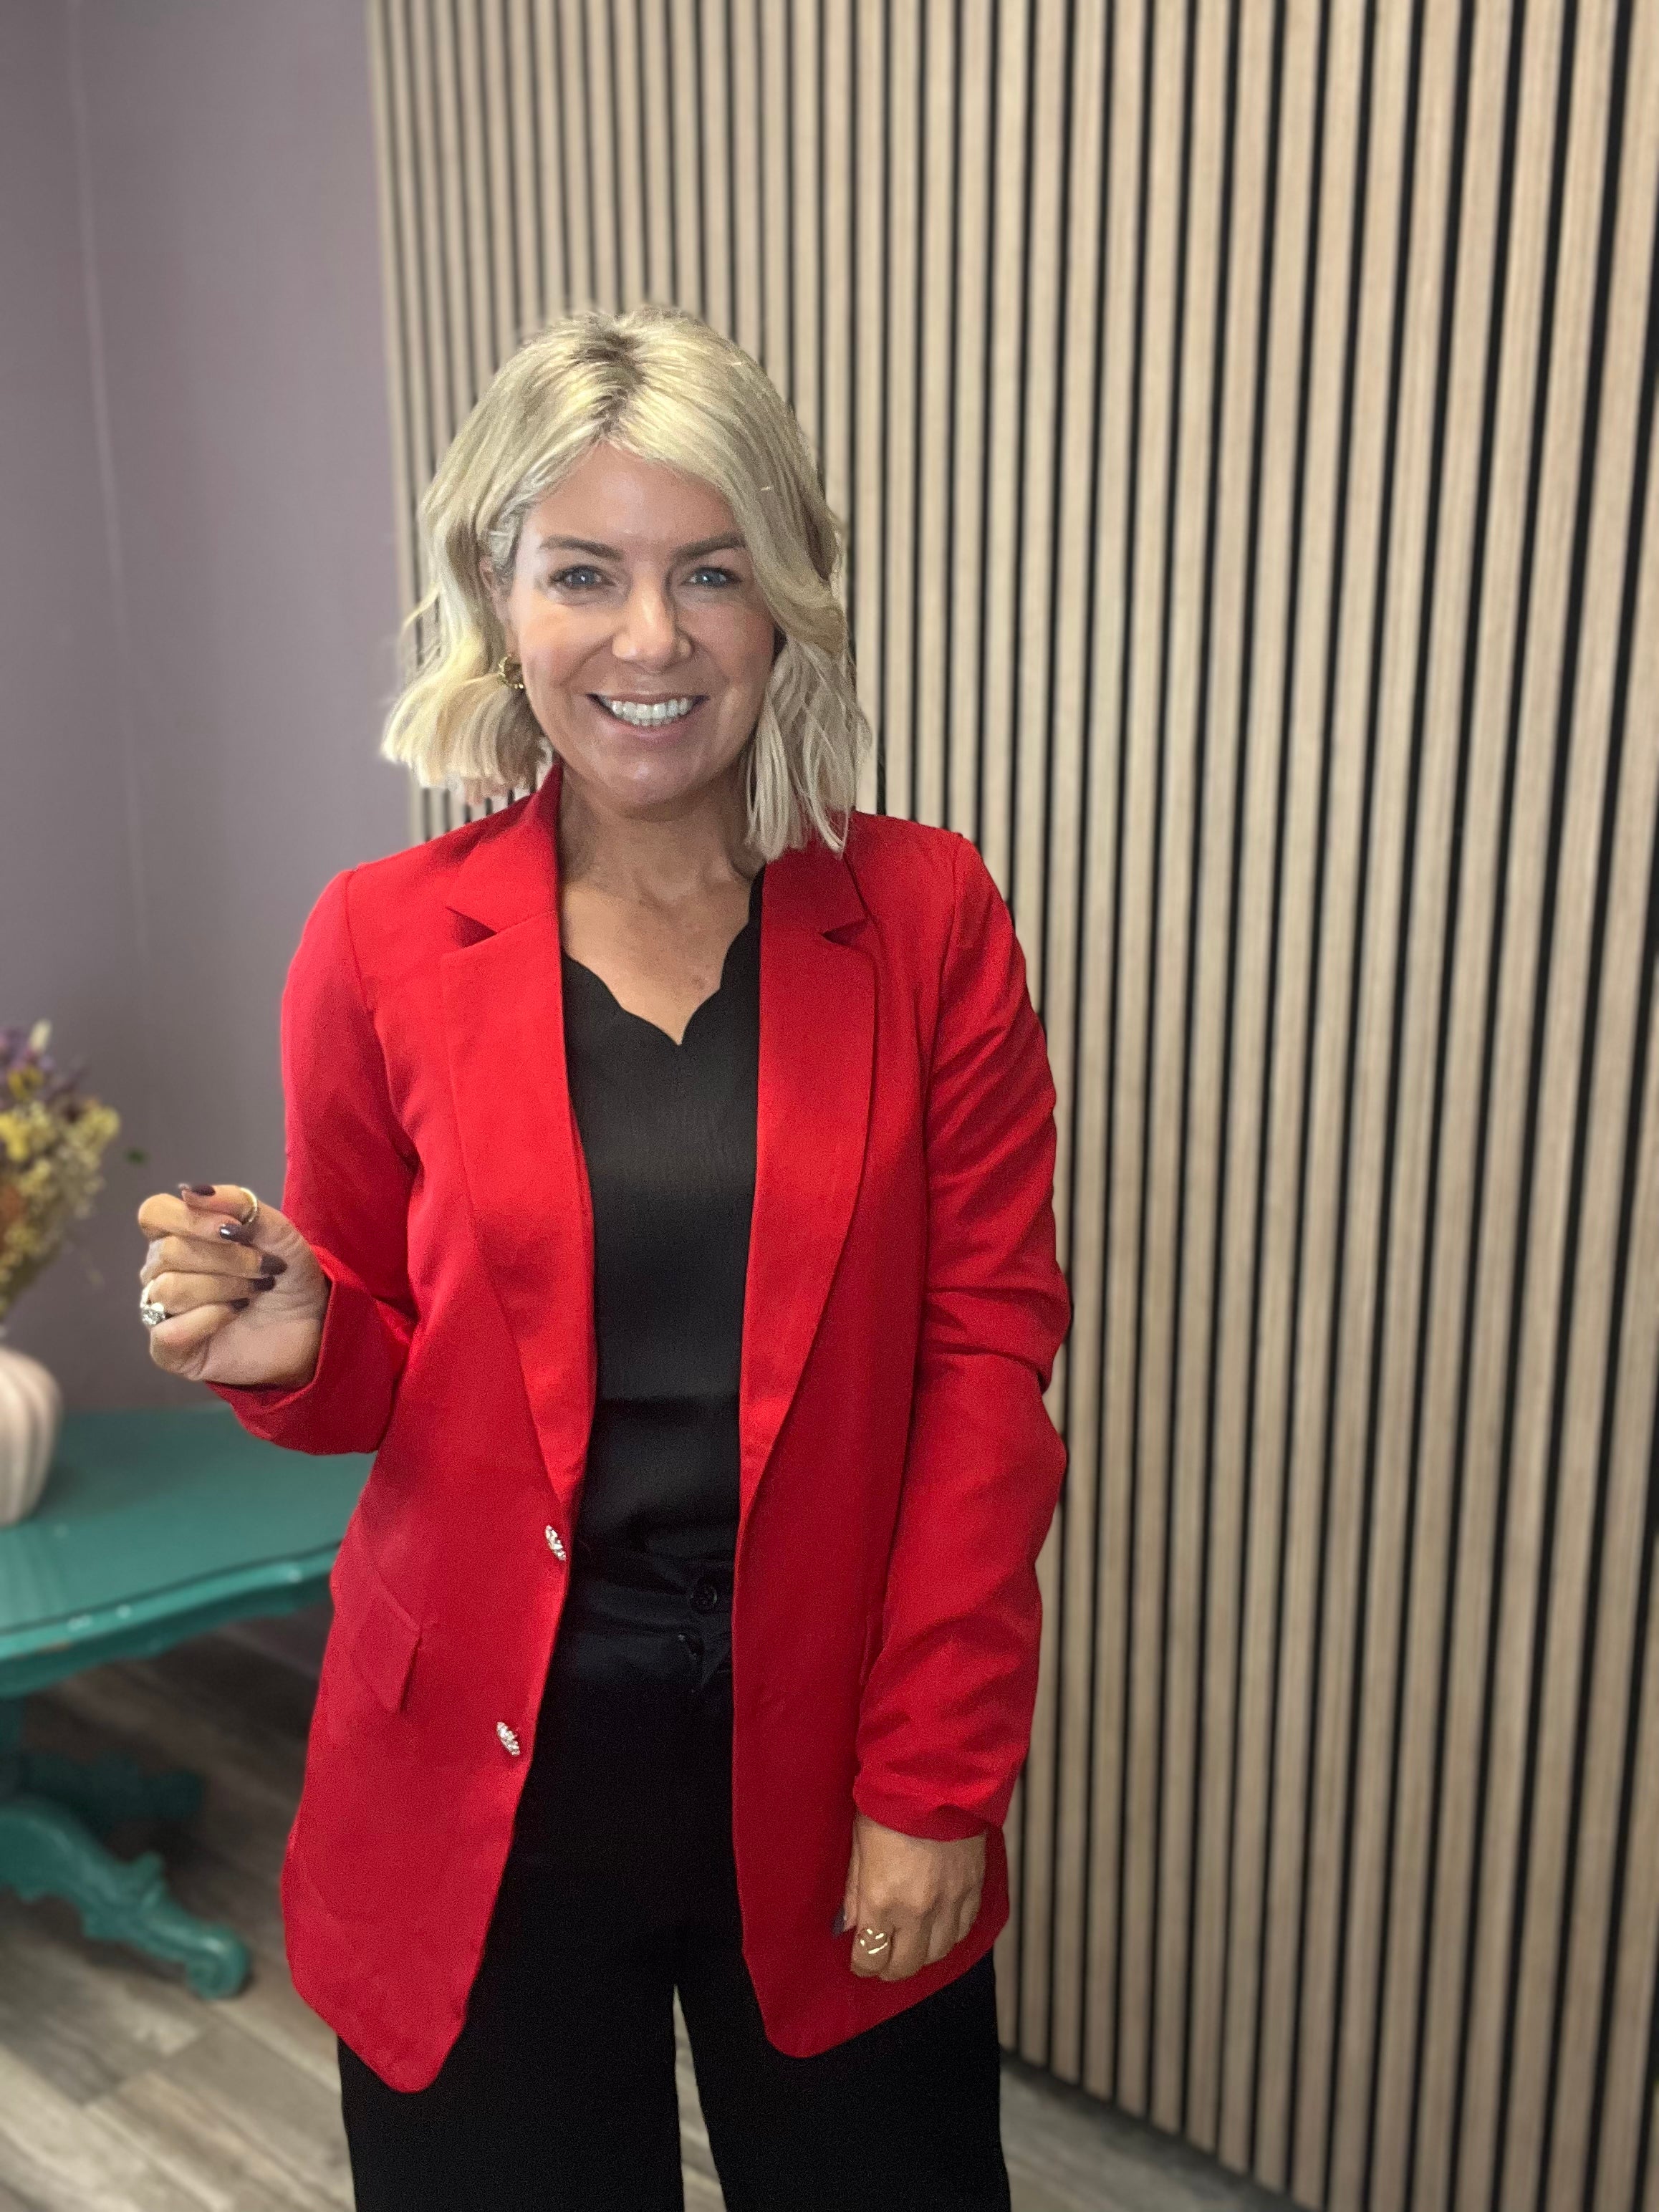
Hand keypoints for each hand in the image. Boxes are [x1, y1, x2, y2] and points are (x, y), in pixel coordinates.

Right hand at [136, 1183, 328, 1388]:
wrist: (312, 1323)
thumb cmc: (287, 1274)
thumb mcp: (277, 1230)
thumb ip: (238, 1203)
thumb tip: (191, 1190)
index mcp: (178, 1235)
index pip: (154, 1213)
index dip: (191, 1219)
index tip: (236, 1229)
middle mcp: (161, 1270)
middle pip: (169, 1251)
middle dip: (228, 1258)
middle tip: (265, 1267)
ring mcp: (162, 1310)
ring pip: (169, 1289)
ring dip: (224, 1287)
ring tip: (256, 1290)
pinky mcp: (170, 1350)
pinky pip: (168, 1332)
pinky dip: (210, 1319)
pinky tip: (236, 1314)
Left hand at [838, 1810, 984, 1979]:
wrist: (937, 1778)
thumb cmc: (889, 1805)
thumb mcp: (859, 1845)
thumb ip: (854, 1891)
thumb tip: (851, 1924)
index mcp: (881, 1901)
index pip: (870, 1957)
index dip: (863, 1964)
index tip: (860, 1960)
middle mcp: (917, 1912)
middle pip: (906, 1966)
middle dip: (890, 1967)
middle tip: (884, 1958)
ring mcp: (949, 1904)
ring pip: (937, 1955)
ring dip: (921, 1954)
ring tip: (911, 1943)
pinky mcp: (972, 1891)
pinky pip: (963, 1931)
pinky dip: (949, 1935)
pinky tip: (938, 1926)